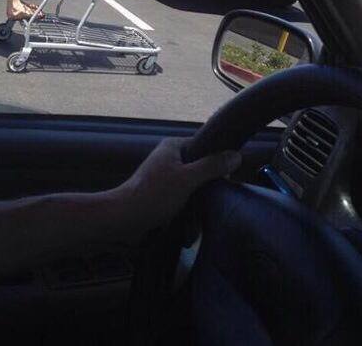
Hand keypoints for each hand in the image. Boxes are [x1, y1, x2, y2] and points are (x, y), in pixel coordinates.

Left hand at [113, 137, 240, 238]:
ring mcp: (165, 175)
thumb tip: (236, 155)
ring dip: (200, 196)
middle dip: (209, 181)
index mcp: (173, 146)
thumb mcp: (187, 179)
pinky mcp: (162, 192)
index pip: (204, 145)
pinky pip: (184, 195)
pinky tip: (195, 217)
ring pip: (193, 182)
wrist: (125, 217)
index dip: (217, 158)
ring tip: (205, 207)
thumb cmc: (155, 194)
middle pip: (200, 165)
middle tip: (218, 194)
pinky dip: (190, 204)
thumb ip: (211, 166)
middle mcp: (169, 157)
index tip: (229, 175)